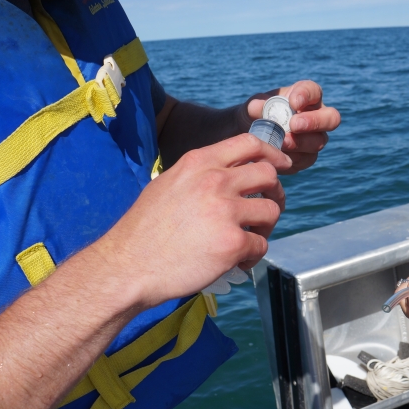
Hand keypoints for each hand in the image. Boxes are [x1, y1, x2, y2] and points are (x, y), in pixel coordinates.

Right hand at [97, 133, 289, 307]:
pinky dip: (253, 255)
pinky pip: (261, 244)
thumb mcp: (168, 184)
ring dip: (265, 227)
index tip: (280, 165)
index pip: (249, 143)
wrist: (128, 265)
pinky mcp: (233, 243)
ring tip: (248, 239)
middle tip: (267, 210)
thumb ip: (200, 175)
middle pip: (268, 175)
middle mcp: (215, 181)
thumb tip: (230, 174)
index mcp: (199, 163)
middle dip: (275, 192)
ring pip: (271, 210)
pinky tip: (236, 262)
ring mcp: (226, 211)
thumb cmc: (144, 231)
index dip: (272, 154)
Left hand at [243, 80, 340, 173]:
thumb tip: (258, 107)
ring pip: (319, 142)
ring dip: (300, 142)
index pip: (314, 91)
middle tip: (294, 125)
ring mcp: (314, 138)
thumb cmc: (255, 115)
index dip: (307, 95)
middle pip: (331, 118)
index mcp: (305, 97)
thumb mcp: (251, 108)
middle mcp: (316, 117)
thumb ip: (255, 106)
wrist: (251, 138)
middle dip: (315, 122)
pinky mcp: (307, 157)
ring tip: (282, 142)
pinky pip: (307, 159)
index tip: (293, 102)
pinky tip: (280, 155)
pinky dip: (293, 158)